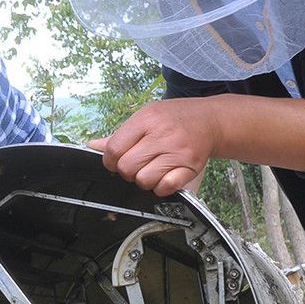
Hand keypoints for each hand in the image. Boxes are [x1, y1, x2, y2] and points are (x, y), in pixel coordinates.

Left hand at [87, 98, 221, 195]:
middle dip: (127, 171)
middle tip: (136, 165)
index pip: (114, 149)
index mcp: (147, 119)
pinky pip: (165, 187)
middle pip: (127, 167)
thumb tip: (93, 146)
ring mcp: (177, 152)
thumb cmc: (176, 118)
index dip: (110, 161)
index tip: (116, 161)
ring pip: (144, 180)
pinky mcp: (190, 167)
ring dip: (144, 179)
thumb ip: (121, 134)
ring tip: (152, 169)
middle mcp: (162, 135)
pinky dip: (161, 187)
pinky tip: (164, 176)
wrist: (212, 120)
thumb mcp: (146, 116)